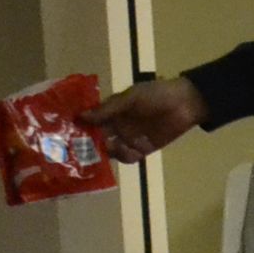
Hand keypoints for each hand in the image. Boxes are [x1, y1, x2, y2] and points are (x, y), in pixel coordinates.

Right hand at [81, 76, 208, 164]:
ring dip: (107, 152)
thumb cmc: (156, 94)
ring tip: (106, 151)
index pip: (91, 121)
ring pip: (111, 150)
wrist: (186, 103)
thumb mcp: (131, 98)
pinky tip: (129, 152)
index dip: (80, 128)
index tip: (67, 135)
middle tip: (79, 151)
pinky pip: (129, 157)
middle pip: (98, 138)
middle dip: (89, 145)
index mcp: (112, 110)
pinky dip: (126, 157)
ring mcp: (130, 138)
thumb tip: (81, 117)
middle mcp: (117, 126)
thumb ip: (108, 109)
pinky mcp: (143, 149)